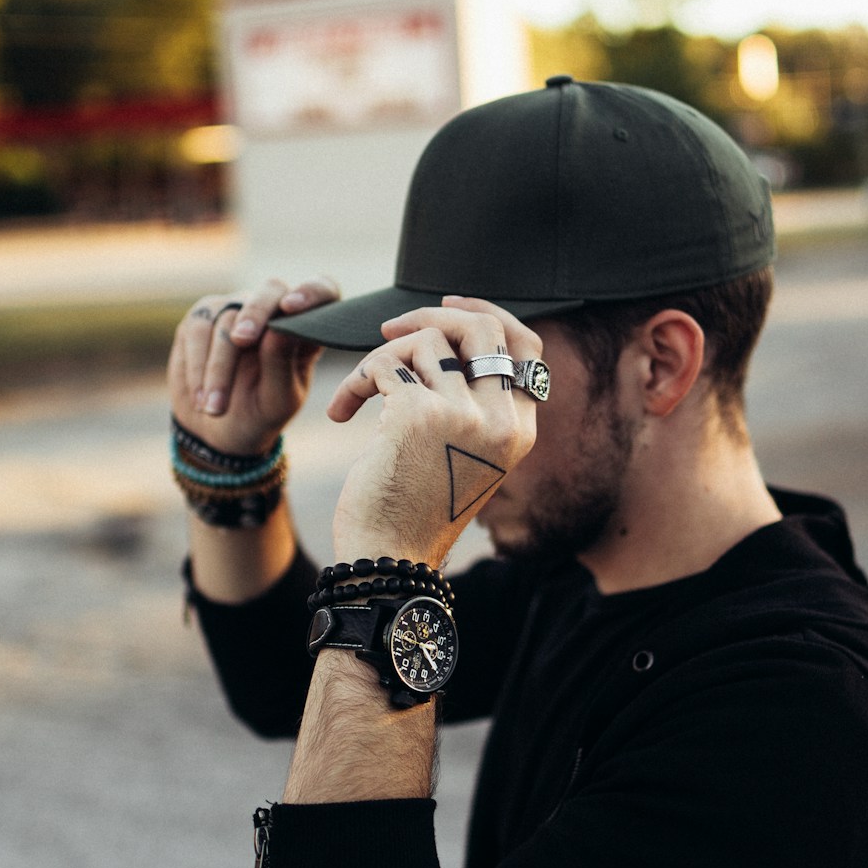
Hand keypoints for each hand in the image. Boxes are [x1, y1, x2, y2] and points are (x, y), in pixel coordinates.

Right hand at [168, 276, 337, 454]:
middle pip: (271, 291)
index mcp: (306, 330)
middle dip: (255, 314)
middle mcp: (274, 312)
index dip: (312, 290)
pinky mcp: (203, 317)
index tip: (292, 307)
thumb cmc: (260, 414)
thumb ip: (280, 364)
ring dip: (218, 365)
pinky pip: (197, 328)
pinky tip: (201, 399)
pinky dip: (197, 365)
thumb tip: (276, 330)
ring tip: (215, 408)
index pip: (323, 290)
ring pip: (227, 317)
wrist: (217, 431)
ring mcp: (237, 310)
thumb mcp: (277, 400)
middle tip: (242, 340)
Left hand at [324, 297, 540, 565]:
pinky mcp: (416, 413)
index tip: (447, 309)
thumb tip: (446, 333)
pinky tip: (341, 412)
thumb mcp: (462, 455)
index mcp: (519, 430)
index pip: (525, 348)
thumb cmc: (416, 509)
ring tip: (360, 393)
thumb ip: (472, 403)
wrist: (388, 558)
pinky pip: (383, 365)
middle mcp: (500, 420)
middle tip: (389, 329)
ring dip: (381, 358)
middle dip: (432, 317)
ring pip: (425, 341)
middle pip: (483, 328)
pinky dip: (355, 381)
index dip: (488, 315)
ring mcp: (462, 415)